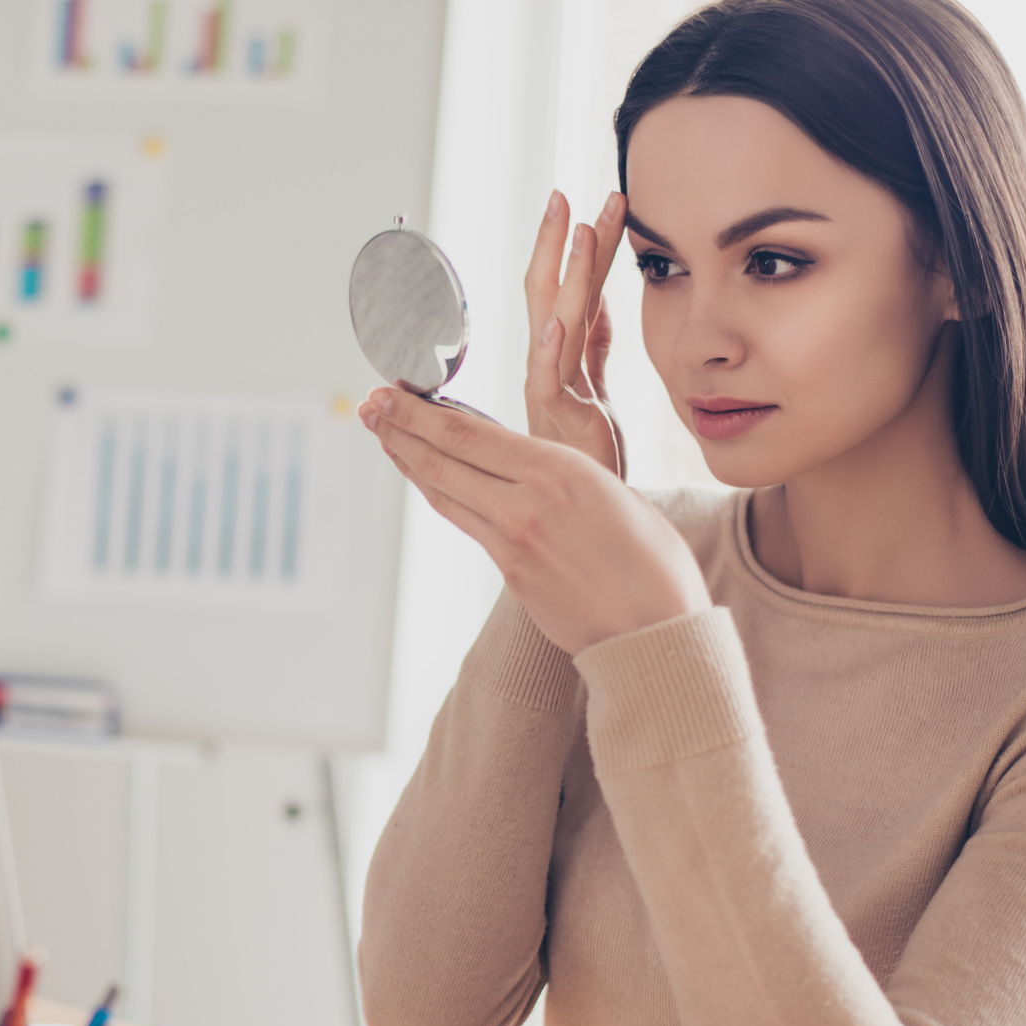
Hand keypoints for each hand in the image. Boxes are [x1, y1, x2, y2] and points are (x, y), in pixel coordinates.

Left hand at [359, 387, 708, 654]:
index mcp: (560, 471)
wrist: (656, 632)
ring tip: (382, 434)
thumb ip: (562, 474)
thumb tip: (524, 469)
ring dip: (408, 460)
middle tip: (369, 403)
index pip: (471, 434)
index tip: (394, 392)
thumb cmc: (654, 560)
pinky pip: (465, 523)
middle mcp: (527, 504)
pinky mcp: (510, 573)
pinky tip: (426, 479)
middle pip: (445, 458)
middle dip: (399, 428)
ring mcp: (512, 542)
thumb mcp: (614, 492)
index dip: (422, 413)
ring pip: (445, 492)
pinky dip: (440, 495)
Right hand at [525, 191, 626, 478]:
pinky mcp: (560, 424)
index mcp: (559, 360)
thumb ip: (594, 347)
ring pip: (552, 324)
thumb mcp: (597, 390)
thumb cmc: (588, 459)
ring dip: (564, 273)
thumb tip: (596, 302)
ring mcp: (551, 395)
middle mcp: (547, 371)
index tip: (591, 202)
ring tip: (575, 227)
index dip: (578, 247)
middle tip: (561, 193)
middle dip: (553, 243)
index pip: (567, 290)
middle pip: (545, 295)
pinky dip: (550, 348)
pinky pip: (551, 382)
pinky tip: (557, 318)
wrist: (588, 522)